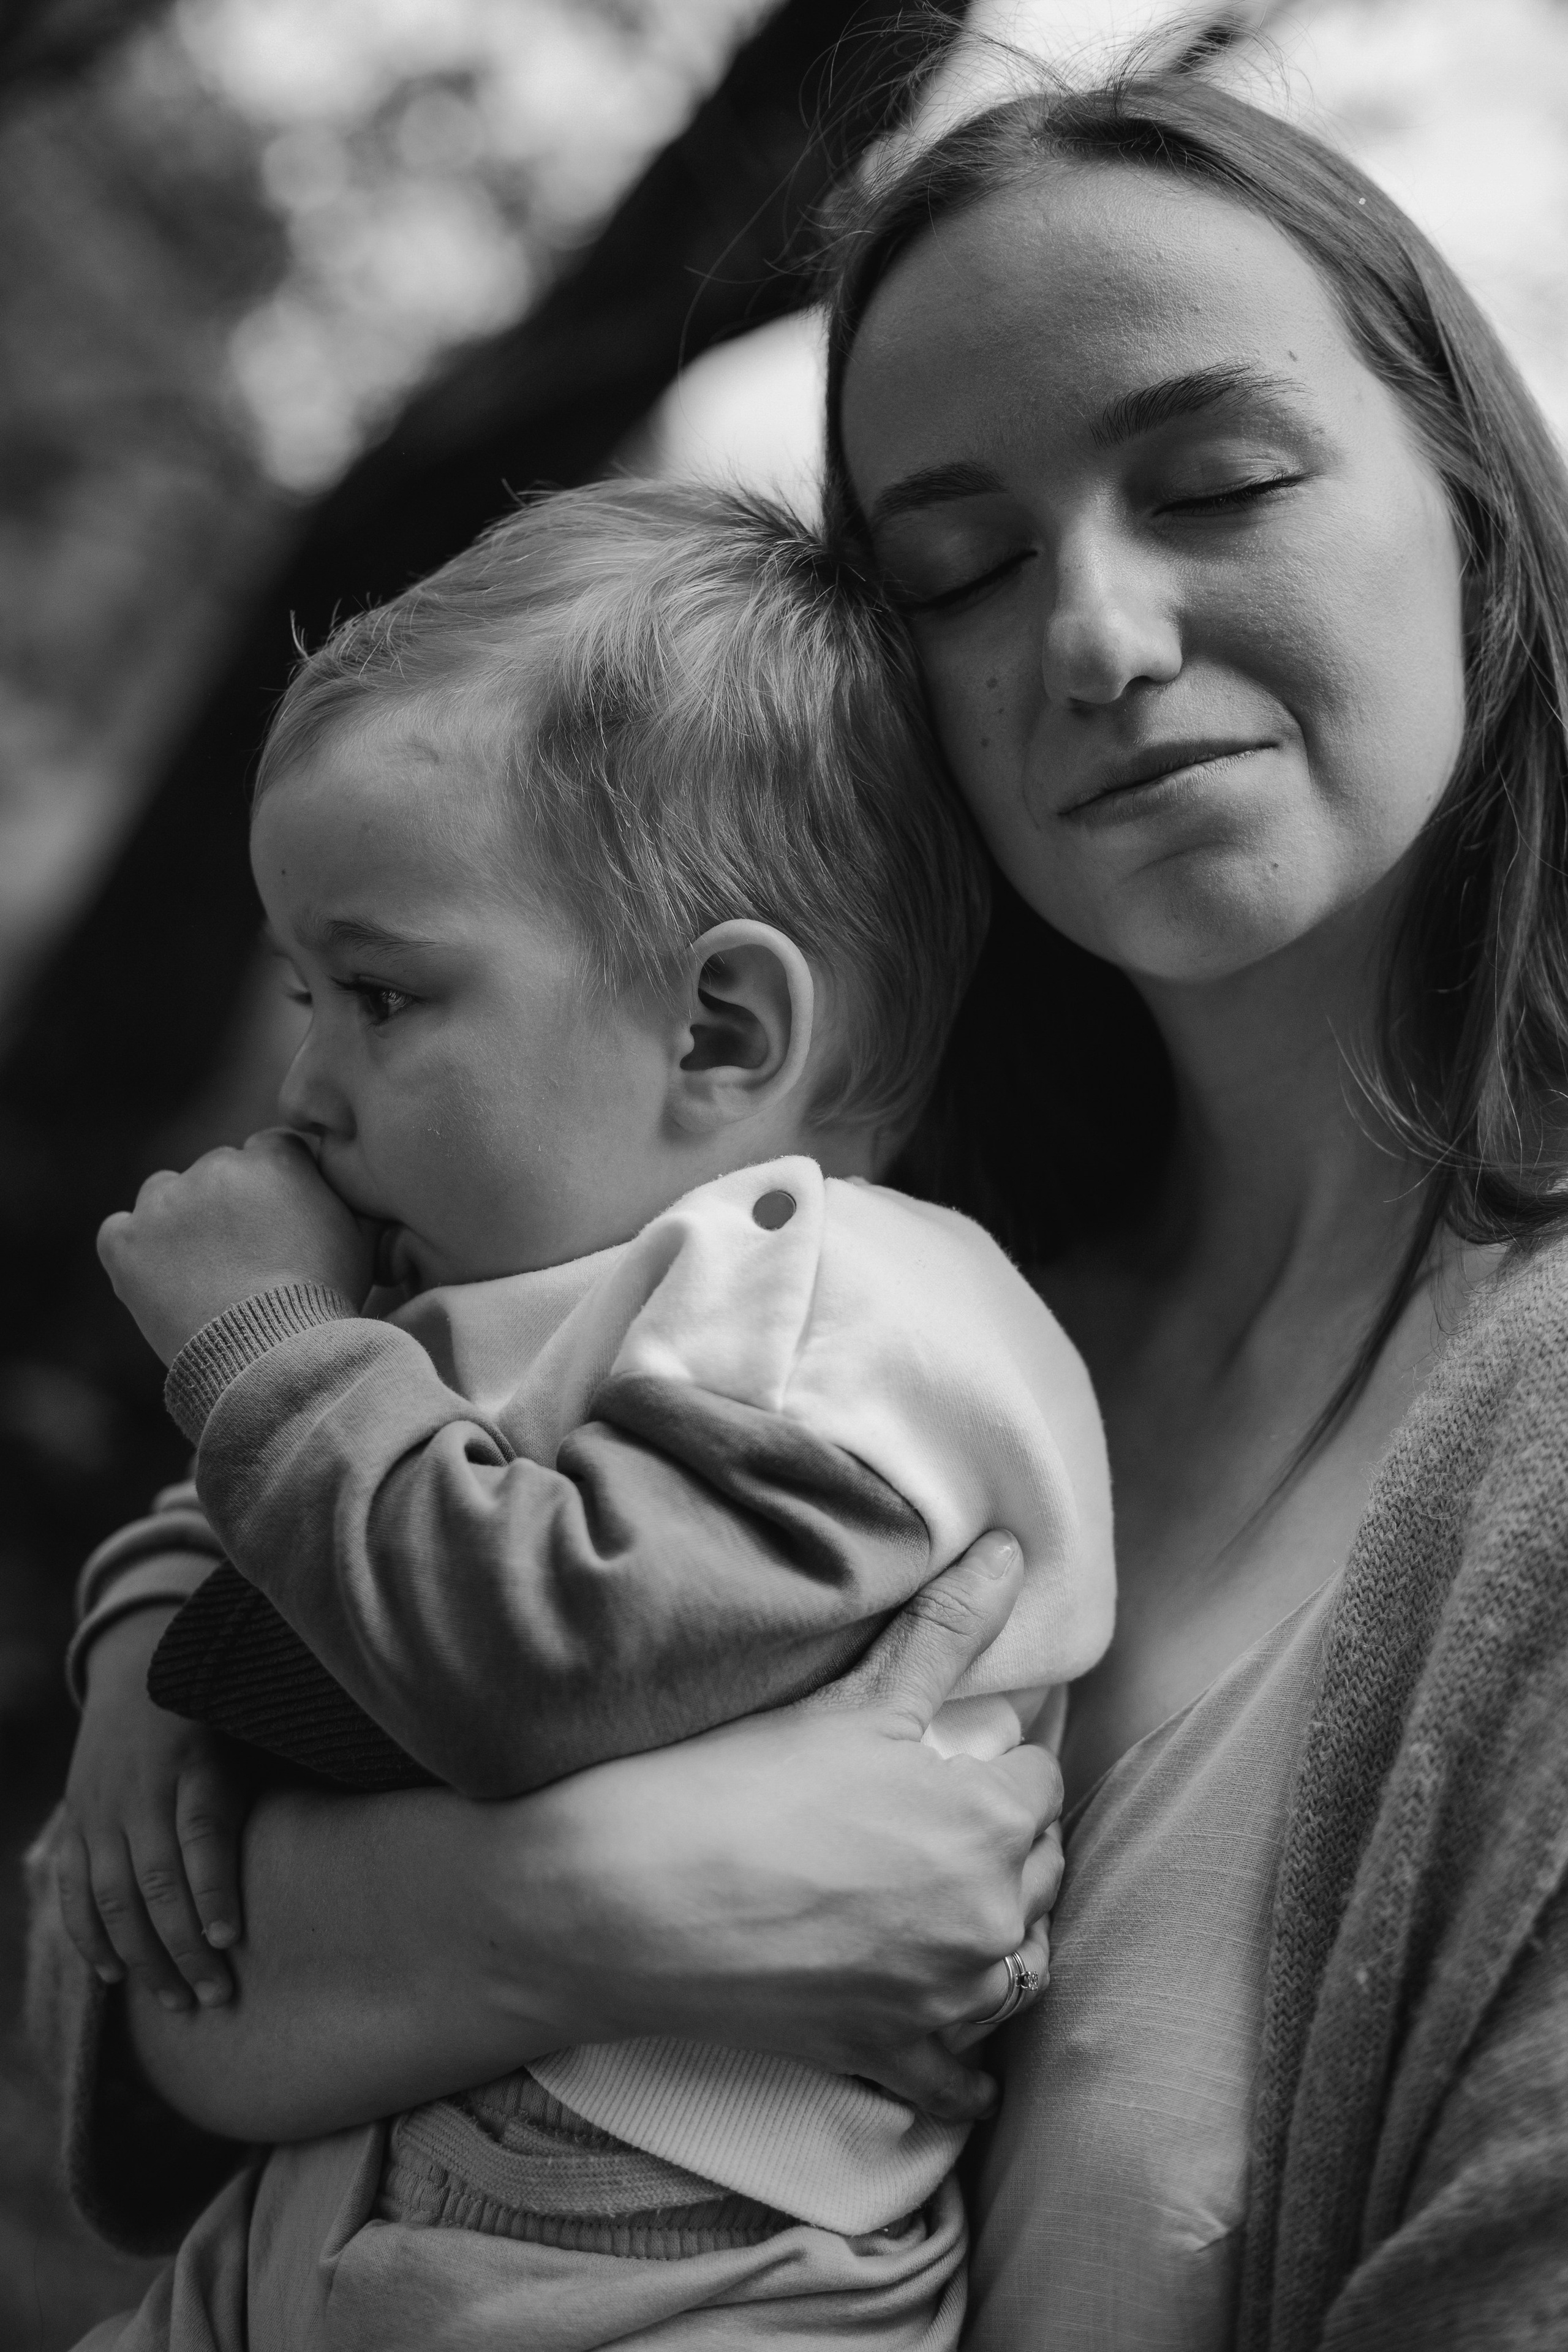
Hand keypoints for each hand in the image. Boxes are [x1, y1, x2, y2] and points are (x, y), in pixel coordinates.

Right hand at [56, 1608, 248, 2010]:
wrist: (134, 1667)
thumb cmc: (216, 1712)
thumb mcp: (249, 1728)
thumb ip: (280, 1778)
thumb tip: (342, 1833)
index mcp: (193, 1762)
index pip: (200, 1833)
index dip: (213, 1890)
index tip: (232, 1939)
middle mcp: (140, 1788)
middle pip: (156, 1880)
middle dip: (184, 1946)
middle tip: (217, 1997)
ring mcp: (99, 1808)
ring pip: (112, 1896)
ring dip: (142, 1956)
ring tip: (178, 2002)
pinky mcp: (74, 1822)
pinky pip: (73, 1889)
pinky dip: (89, 1937)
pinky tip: (115, 1977)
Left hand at [98, 1128, 375, 1364]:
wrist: (271, 1356)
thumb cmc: (325, 1303)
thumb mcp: (362, 1243)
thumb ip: (350, 1201)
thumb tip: (346, 1189)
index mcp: (274, 1158)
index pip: (269, 1151)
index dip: (276, 1188)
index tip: (280, 1224)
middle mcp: (216, 1166)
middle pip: (217, 1172)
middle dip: (228, 1205)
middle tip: (245, 1258)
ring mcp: (164, 1203)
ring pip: (165, 1195)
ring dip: (178, 1222)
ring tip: (203, 1274)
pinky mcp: (125, 1242)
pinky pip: (119, 1233)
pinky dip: (134, 1253)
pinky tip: (160, 1283)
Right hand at [517, 1531, 1060, 2123]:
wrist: (634, 1898)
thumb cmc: (745, 1784)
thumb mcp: (859, 1694)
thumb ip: (946, 1627)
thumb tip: (1009, 1551)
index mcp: (991, 1822)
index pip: (1041, 1782)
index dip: (1000, 1764)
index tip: (960, 1758)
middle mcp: (989, 1917)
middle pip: (1039, 1874)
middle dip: (1007, 1846)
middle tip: (947, 1824)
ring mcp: (942, 1997)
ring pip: (1017, 1970)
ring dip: (1001, 1941)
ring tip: (960, 1909)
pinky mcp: (890, 2054)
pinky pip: (959, 2077)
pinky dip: (964, 2065)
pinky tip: (962, 2056)